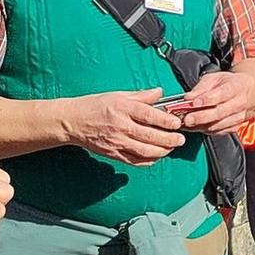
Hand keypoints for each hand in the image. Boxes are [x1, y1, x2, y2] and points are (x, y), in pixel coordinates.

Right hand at [65, 87, 185, 164]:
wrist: (74, 121)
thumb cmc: (96, 106)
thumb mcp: (119, 95)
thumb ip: (141, 96)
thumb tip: (159, 93)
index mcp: (123, 108)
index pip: (149, 115)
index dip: (166, 120)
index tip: (177, 122)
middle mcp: (121, 126)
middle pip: (150, 136)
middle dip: (169, 139)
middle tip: (181, 138)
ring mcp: (117, 142)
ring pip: (144, 151)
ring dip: (162, 151)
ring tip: (172, 147)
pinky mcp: (113, 154)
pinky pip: (134, 161)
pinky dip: (148, 161)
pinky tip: (157, 156)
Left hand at [169, 70, 254, 137]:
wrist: (248, 92)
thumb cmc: (229, 84)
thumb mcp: (216, 78)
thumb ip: (201, 87)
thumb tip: (189, 97)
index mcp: (236, 86)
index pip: (222, 94)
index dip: (208, 99)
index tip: (194, 102)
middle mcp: (239, 103)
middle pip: (220, 113)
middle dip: (201, 117)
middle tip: (187, 119)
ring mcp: (239, 117)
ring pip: (219, 125)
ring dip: (201, 126)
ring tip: (187, 124)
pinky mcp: (235, 127)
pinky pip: (219, 132)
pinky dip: (206, 131)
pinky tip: (196, 127)